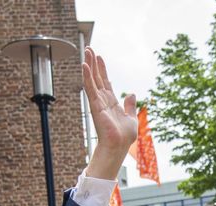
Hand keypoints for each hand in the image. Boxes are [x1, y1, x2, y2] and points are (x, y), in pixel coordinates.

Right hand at [82, 47, 137, 179]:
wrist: (118, 147)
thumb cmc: (124, 137)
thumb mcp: (131, 118)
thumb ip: (130, 105)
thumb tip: (131, 93)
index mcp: (111, 103)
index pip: (105, 82)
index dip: (102, 70)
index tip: (99, 58)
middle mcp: (103, 100)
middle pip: (97, 77)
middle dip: (93, 63)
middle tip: (89, 49)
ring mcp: (98, 102)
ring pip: (92, 79)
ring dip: (89, 65)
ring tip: (86, 51)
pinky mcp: (95, 105)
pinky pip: (90, 88)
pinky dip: (87, 76)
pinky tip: (84, 65)